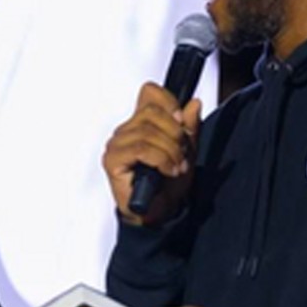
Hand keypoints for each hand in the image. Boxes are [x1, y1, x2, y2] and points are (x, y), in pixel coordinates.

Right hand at [102, 82, 201, 225]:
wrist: (161, 213)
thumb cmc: (168, 185)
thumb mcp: (187, 151)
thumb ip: (190, 128)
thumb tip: (194, 104)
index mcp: (142, 123)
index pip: (150, 93)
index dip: (169, 102)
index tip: (181, 119)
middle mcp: (127, 130)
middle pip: (152, 112)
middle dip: (175, 132)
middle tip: (182, 151)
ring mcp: (117, 145)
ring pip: (148, 132)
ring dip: (170, 150)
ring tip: (177, 166)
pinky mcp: (113, 161)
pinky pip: (140, 149)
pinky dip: (161, 159)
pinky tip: (168, 170)